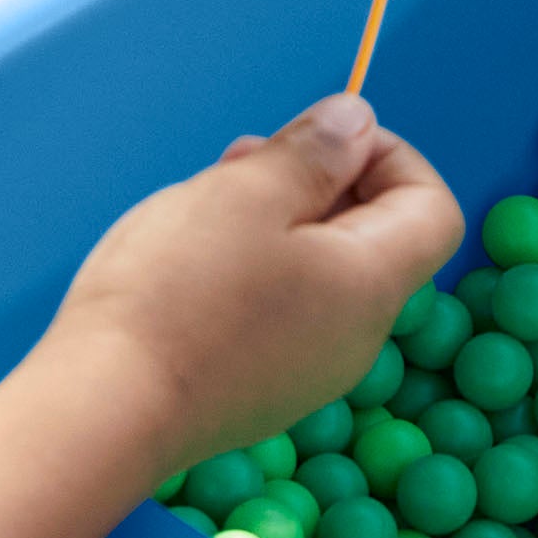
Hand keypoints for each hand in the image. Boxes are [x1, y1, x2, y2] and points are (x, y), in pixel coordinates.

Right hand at [52, 94, 465, 477]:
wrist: (104, 414)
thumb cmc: (178, 294)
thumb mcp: (249, 193)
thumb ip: (315, 153)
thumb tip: (358, 122)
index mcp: (372, 285)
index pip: (432, 207)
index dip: (389, 155)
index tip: (319, 139)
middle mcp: (357, 339)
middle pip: (372, 237)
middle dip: (319, 180)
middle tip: (243, 158)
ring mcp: (308, 374)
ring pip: (319, 272)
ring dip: (277, 221)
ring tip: (206, 200)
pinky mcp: (259, 393)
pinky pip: (282, 313)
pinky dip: (254, 270)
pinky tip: (190, 260)